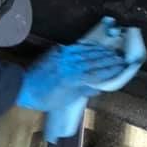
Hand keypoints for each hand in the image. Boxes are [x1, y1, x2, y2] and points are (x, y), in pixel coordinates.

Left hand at [17, 18, 146, 141]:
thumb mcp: (65, 100)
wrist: (24, 87)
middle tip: (121, 58)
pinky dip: (87, 46)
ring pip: (86, 53)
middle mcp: (70, 66)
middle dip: (109, 59)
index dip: (111, 70)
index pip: (97, 73)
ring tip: (112, 51)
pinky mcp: (58, 52)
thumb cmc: (45, 99)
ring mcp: (64, 57)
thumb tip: (99, 86)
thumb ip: (83, 91)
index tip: (122, 67)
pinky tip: (95, 46)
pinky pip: (76, 48)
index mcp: (73, 79)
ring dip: (101, 52)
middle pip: (94, 61)